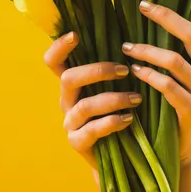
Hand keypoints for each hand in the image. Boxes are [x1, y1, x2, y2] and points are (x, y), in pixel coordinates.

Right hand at [43, 32, 142, 182]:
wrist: (120, 156)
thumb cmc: (120, 113)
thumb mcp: (114, 89)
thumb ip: (115, 70)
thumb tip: (132, 43)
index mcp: (72, 84)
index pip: (53, 62)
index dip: (58, 47)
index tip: (75, 34)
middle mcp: (67, 101)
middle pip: (69, 79)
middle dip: (97, 71)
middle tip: (125, 70)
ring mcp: (70, 123)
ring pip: (84, 106)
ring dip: (113, 99)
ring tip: (136, 99)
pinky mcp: (78, 142)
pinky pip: (91, 130)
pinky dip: (111, 123)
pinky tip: (129, 119)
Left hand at [123, 0, 190, 165]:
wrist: (185, 150)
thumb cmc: (180, 106)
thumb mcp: (187, 76)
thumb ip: (180, 50)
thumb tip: (158, 15)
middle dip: (166, 18)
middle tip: (141, 7)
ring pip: (176, 61)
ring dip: (147, 51)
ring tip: (125, 47)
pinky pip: (168, 87)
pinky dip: (149, 77)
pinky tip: (134, 72)